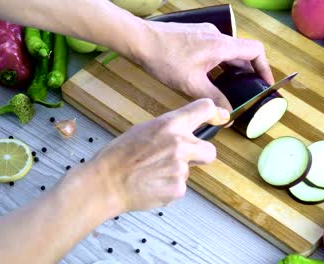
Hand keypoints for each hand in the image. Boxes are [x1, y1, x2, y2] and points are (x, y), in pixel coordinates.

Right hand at [83, 99, 229, 212]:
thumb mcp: (144, 130)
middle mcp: (180, 144)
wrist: (105, 183)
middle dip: (200, 156)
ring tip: (153, 174)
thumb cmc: (118, 156)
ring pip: (190, 170)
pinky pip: (180, 187)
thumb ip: (168, 131)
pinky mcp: (178, 188)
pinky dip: (169, 188)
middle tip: (182, 159)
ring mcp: (180, 167)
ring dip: (177, 173)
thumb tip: (183, 133)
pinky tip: (152, 185)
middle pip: (210, 150)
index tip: (218, 118)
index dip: (214, 114)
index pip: (205, 109)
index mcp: (170, 124)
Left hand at [133, 21, 273, 111]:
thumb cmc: (165, 59)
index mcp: (222, 45)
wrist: (140, 40)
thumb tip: (228, 115)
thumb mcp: (192, 84)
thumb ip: (214, 100)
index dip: (265, 68)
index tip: (265, 84)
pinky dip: (220, 63)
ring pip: (229, 52)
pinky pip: (216, 49)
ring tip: (231, 88)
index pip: (256, 51)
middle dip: (248, 73)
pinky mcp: (195, 36)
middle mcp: (217, 36)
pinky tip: (210, 77)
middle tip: (248, 92)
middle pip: (243, 53)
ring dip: (233, 69)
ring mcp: (206, 34)